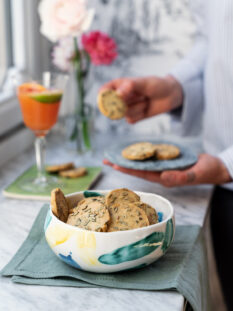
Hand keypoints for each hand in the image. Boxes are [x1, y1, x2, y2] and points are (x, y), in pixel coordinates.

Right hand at [100, 75, 182, 122]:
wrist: (170, 95)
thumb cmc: (156, 85)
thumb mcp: (144, 83)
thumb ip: (130, 87)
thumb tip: (117, 94)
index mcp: (119, 85)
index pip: (104, 91)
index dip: (104, 96)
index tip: (112, 98)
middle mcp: (120, 97)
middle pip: (112, 105)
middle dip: (125, 103)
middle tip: (139, 96)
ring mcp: (126, 107)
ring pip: (123, 113)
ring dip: (137, 108)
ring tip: (146, 100)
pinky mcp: (133, 116)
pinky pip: (130, 120)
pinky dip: (139, 115)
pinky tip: (146, 109)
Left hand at [103, 154, 230, 186]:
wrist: (215, 168)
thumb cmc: (207, 172)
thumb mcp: (196, 174)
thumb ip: (181, 178)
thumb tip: (164, 178)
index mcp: (165, 178)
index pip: (141, 174)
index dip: (127, 169)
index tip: (113, 165)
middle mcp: (161, 174)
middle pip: (137, 169)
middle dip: (122, 165)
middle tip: (106, 160)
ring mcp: (163, 168)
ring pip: (142, 163)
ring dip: (129, 159)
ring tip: (115, 155)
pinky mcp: (167, 161)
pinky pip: (151, 157)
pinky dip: (141, 153)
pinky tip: (134, 150)